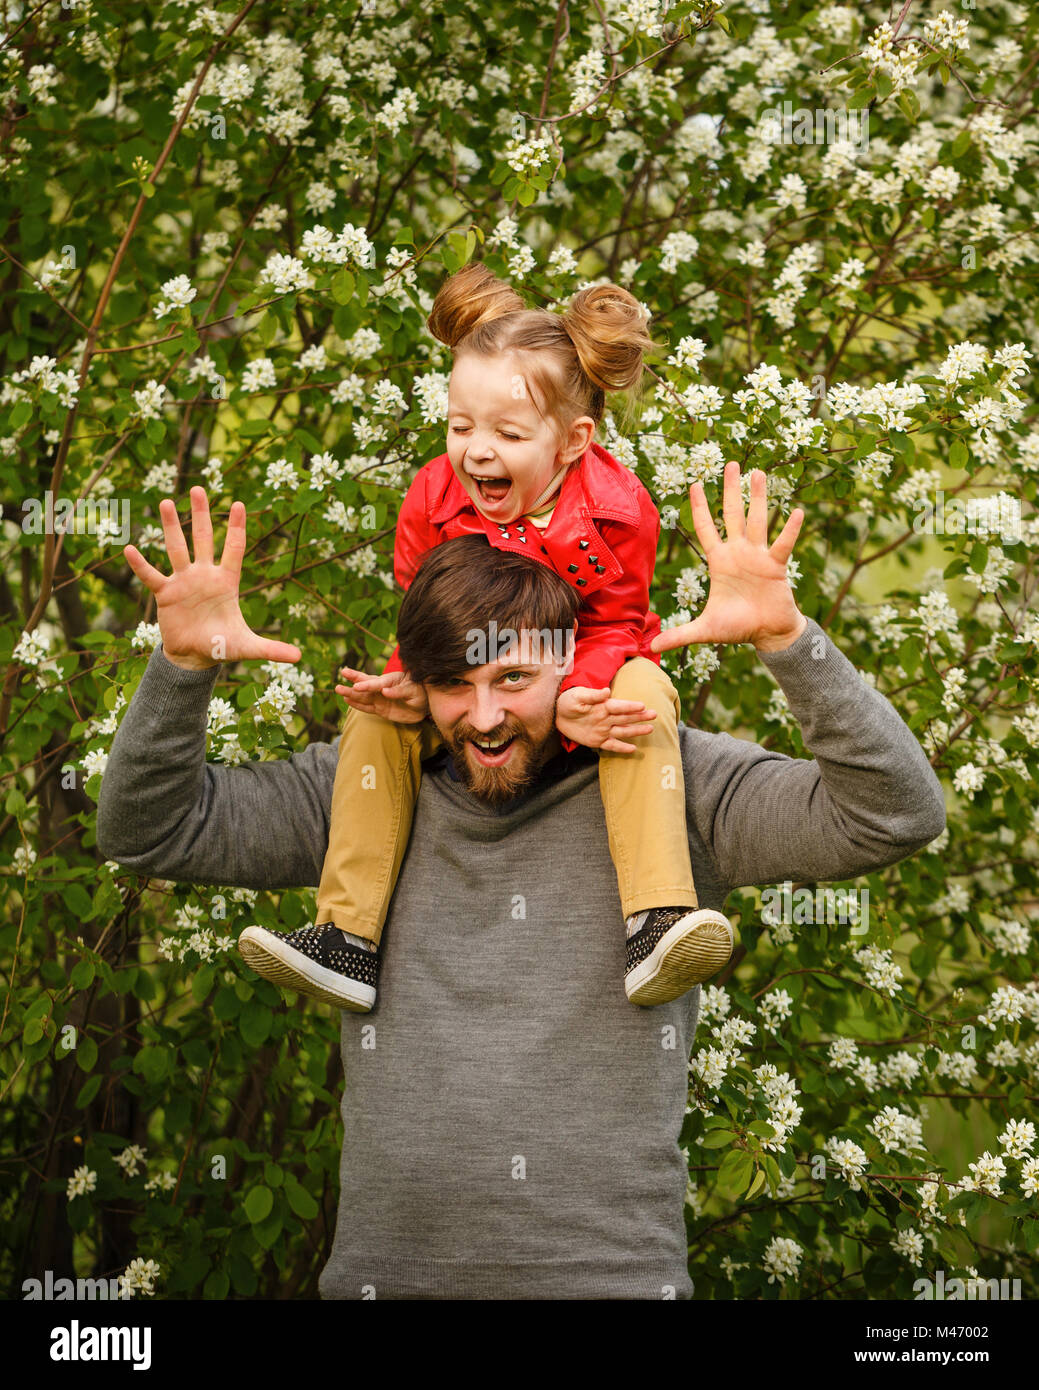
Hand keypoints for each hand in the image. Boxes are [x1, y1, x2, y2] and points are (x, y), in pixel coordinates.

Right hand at [121, 486, 301, 669]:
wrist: (194, 657)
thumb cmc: (222, 646)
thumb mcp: (247, 647)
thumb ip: (271, 649)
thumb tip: (299, 657)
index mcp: (227, 582)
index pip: (234, 549)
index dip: (237, 527)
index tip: (238, 504)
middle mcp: (205, 575)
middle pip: (204, 539)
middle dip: (202, 514)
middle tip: (199, 488)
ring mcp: (184, 581)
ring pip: (177, 548)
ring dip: (171, 526)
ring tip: (165, 502)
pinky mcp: (166, 593)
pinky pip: (151, 575)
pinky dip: (140, 564)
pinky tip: (129, 548)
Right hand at [335, 667, 428, 723]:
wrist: (424, 704)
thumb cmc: (420, 693)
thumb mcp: (413, 691)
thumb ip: (399, 692)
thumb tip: (384, 692)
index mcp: (391, 680)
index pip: (377, 683)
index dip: (367, 684)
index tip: (357, 686)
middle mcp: (382, 688)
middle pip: (366, 684)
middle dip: (354, 680)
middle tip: (342, 673)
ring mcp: (380, 699)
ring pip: (363, 696)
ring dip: (351, 693)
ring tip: (338, 689)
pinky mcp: (380, 709)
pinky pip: (367, 707)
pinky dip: (357, 705)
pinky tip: (347, 700)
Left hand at [555, 686, 656, 752]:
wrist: (557, 715)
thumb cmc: (568, 701)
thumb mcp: (578, 696)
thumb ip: (592, 695)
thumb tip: (606, 690)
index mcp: (603, 705)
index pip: (619, 706)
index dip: (630, 706)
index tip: (643, 706)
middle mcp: (606, 717)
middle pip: (626, 717)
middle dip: (640, 716)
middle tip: (654, 715)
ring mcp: (604, 730)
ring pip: (623, 730)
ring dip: (636, 730)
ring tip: (650, 729)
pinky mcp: (598, 741)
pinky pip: (612, 745)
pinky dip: (622, 747)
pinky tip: (633, 749)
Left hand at [650, 460, 806, 653]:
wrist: (768, 635)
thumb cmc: (738, 628)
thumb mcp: (705, 629)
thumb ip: (680, 634)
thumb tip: (653, 648)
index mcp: (719, 562)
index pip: (705, 528)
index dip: (699, 508)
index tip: (695, 484)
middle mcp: (739, 553)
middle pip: (732, 515)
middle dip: (730, 490)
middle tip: (730, 463)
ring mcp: (759, 557)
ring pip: (758, 521)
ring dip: (759, 498)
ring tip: (759, 473)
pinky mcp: (777, 566)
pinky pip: (783, 544)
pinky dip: (789, 530)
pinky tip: (796, 510)